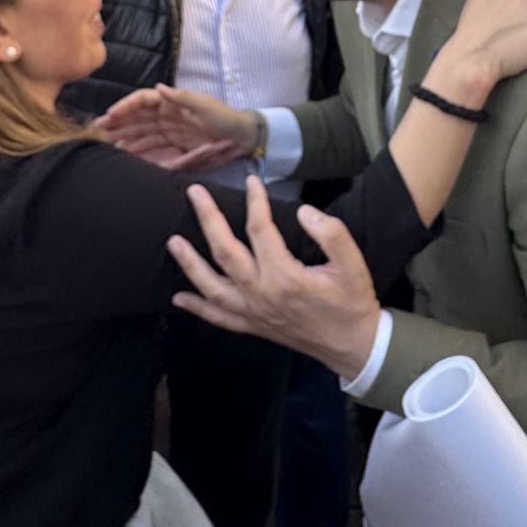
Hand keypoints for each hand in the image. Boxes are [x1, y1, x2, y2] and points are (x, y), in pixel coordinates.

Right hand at [97, 86, 254, 170]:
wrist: (242, 137)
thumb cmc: (225, 117)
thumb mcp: (204, 105)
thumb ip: (182, 98)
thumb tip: (158, 88)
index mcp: (172, 101)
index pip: (143, 100)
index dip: (125, 106)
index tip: (110, 115)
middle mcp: (167, 114)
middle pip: (136, 117)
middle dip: (117, 122)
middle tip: (98, 131)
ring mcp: (169, 130)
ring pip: (140, 132)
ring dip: (124, 136)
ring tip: (107, 144)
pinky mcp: (174, 145)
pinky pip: (151, 146)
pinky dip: (137, 149)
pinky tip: (125, 154)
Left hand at [167, 177, 381, 379]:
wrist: (352, 345)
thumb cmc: (352, 301)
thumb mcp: (352, 264)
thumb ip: (331, 233)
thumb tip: (303, 211)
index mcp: (285, 276)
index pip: (260, 230)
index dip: (255, 202)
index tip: (252, 181)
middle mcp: (261, 294)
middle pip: (225, 252)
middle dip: (208, 220)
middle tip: (195, 193)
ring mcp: (253, 313)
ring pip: (212, 287)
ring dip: (190, 264)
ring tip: (173, 241)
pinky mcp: (252, 326)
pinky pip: (218, 318)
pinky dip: (197, 308)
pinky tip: (178, 298)